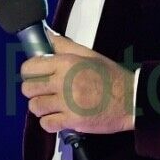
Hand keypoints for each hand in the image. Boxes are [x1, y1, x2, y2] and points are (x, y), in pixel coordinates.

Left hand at [19, 27, 135, 133]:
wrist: (131, 99)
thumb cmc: (111, 77)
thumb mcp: (89, 55)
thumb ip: (64, 45)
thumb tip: (47, 35)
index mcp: (66, 63)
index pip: (30, 67)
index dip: (29, 72)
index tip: (34, 75)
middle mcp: (64, 82)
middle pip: (28, 88)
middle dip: (33, 90)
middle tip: (43, 91)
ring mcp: (67, 103)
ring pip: (35, 107)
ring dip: (40, 107)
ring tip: (50, 105)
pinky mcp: (72, 121)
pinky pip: (46, 124)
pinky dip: (48, 122)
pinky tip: (57, 117)